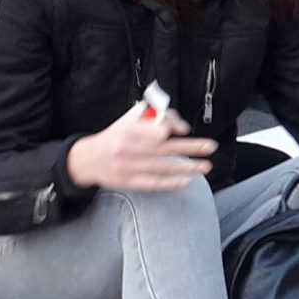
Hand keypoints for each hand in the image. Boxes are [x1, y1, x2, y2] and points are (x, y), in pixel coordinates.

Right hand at [68, 99, 215, 192]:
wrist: (88, 159)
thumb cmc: (117, 135)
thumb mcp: (130, 118)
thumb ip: (154, 115)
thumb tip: (179, 127)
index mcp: (129, 130)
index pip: (156, 129)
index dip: (173, 128)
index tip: (184, 130)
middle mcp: (129, 149)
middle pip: (165, 149)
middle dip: (191, 148)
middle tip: (210, 147)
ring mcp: (129, 167)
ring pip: (163, 167)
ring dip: (187, 167)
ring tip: (205, 166)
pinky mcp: (129, 182)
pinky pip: (154, 183)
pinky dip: (171, 183)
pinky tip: (186, 181)